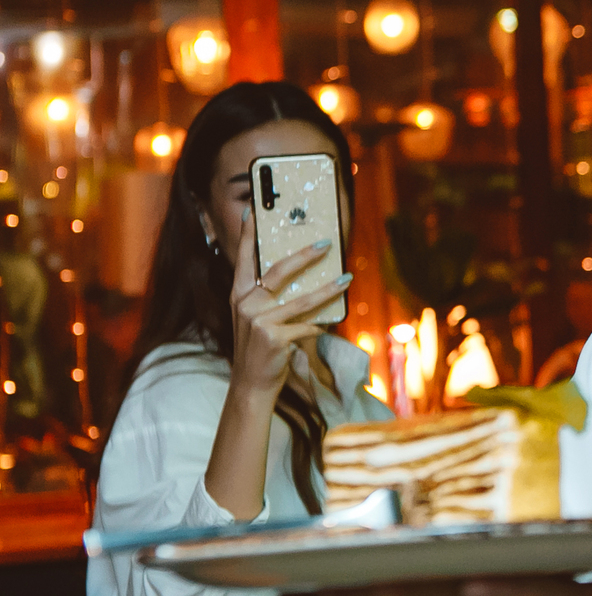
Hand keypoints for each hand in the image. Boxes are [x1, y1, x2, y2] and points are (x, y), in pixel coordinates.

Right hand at [228, 213, 352, 402]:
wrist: (251, 383)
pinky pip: (308, 326)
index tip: (254, 211)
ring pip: (302, 299)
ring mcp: (258, 321)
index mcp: (239, 295)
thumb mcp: (256, 318)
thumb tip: (303, 276)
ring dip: (329, 288)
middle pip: (278, 271)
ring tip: (347, 277)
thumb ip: (269, 298)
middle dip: (305, 255)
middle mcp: (245, 304)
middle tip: (326, 243)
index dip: (249, 234)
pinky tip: (331, 322)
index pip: (244, 258)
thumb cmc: (260, 348)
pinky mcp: (275, 337)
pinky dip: (321, 325)